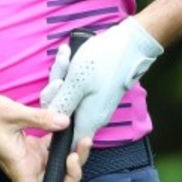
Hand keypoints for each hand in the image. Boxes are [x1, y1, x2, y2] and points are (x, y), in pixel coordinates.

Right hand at [0, 94, 89, 181]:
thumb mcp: (10, 113)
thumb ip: (40, 118)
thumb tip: (65, 123)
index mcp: (19, 166)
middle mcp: (25, 166)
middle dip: (73, 171)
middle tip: (81, 148)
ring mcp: (28, 157)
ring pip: (56, 167)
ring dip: (71, 157)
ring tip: (82, 138)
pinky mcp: (29, 147)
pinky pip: (51, 152)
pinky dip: (62, 145)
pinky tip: (70, 130)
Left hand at [40, 17, 162, 143]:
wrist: (131, 43)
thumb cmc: (104, 61)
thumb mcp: (76, 82)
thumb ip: (62, 104)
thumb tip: (50, 123)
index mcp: (88, 121)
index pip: (64, 138)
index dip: (51, 120)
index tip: (55, 93)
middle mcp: (92, 117)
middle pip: (62, 112)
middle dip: (56, 88)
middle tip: (62, 64)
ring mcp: (94, 105)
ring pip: (68, 97)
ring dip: (62, 75)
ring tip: (66, 54)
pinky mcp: (96, 93)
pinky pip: (76, 88)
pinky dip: (70, 73)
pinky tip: (69, 54)